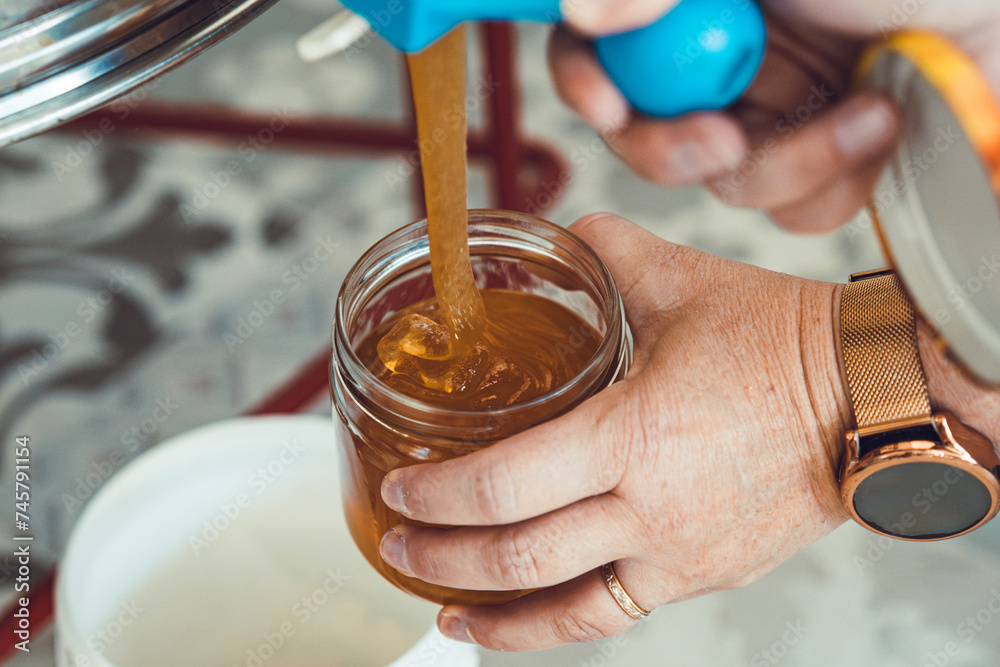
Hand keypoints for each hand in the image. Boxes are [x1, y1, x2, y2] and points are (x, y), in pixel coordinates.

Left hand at [375, 213, 853, 649]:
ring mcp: (678, 555)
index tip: (400, 486)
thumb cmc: (780, 340)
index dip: (438, 493)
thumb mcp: (679, 281)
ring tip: (440, 607)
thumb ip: (600, 251)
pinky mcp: (701, 575)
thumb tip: (550, 236)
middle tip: (397, 539)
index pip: (502, 484)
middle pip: (518, 556)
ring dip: (489, 611)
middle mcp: (650, 509)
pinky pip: (613, 615)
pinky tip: (520, 624)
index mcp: (631, 433)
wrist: (867, 393)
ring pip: (563, 608)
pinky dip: (555, 628)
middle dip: (441, 553)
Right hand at [549, 0, 999, 231]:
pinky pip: (791, 208)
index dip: (581, 80)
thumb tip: (583, 12)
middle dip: (676, 149)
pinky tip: (882, 126)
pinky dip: (835, 182)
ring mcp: (774, 108)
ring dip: (787, 162)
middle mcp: (728, 52)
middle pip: (641, 128)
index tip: (606, 107)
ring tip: (865, 111)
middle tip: (722, 141)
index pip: (596, 41)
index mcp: (705, 1)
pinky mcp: (820, 157)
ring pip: (720, 179)